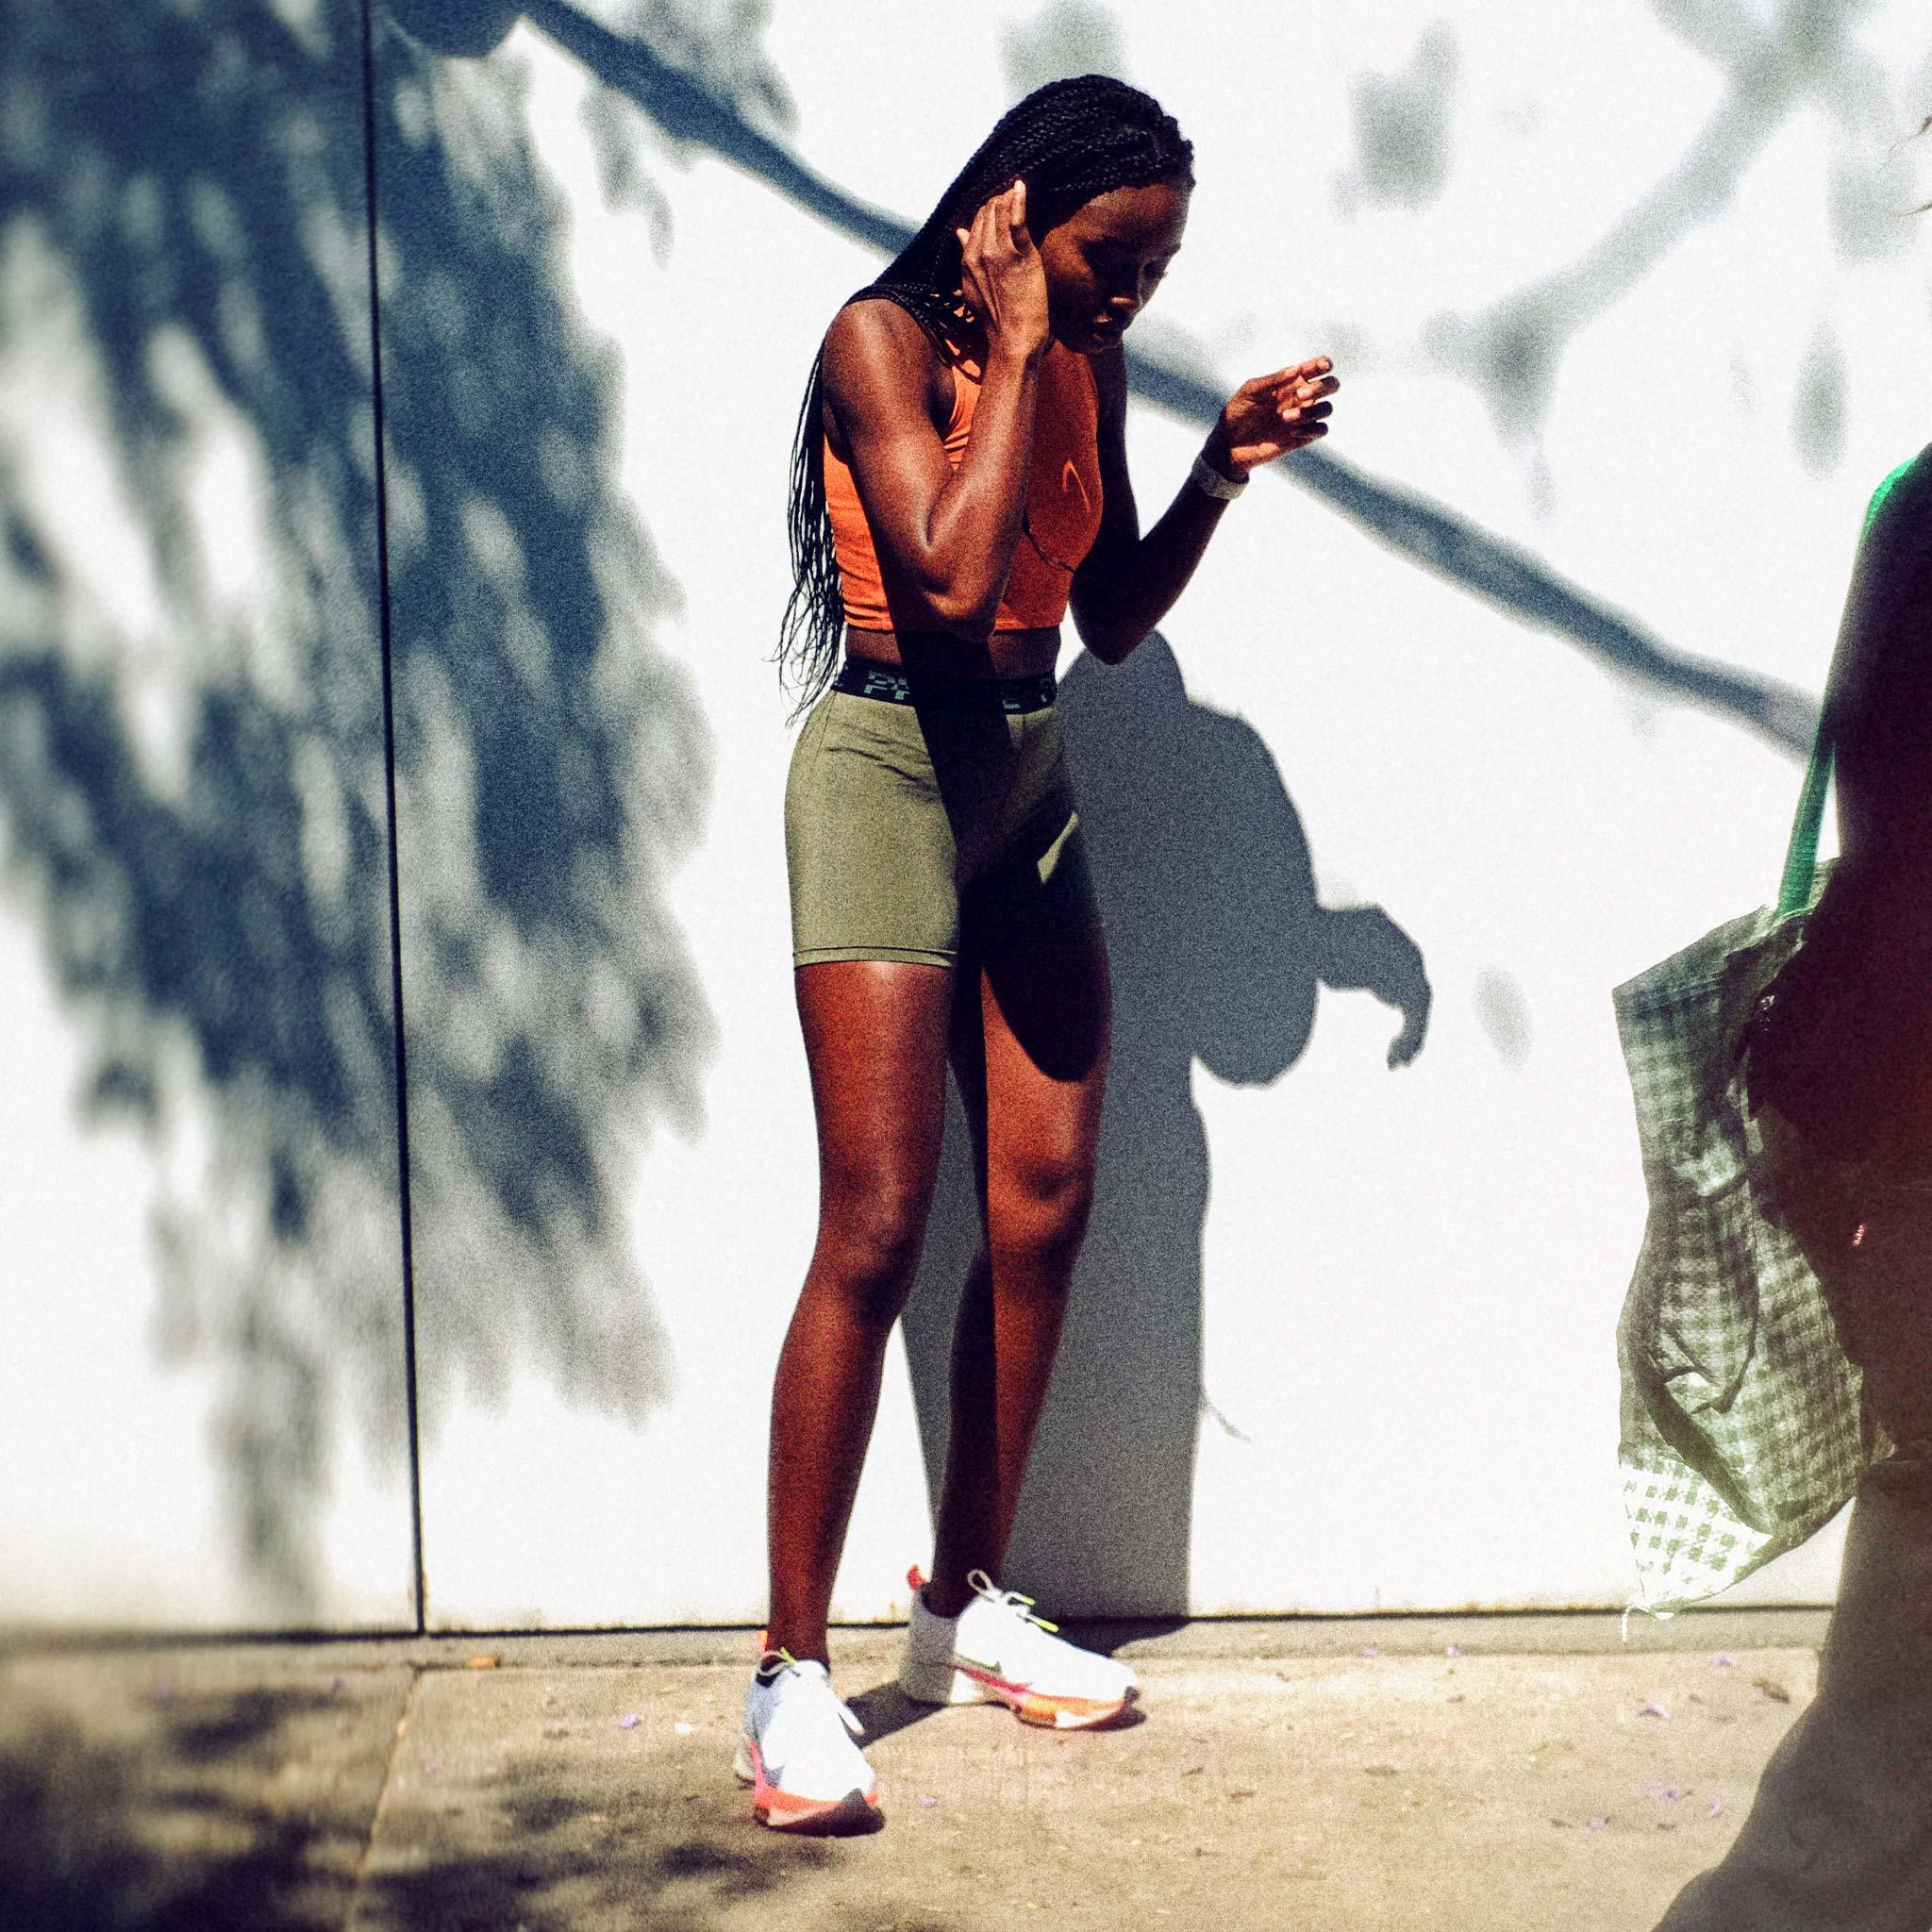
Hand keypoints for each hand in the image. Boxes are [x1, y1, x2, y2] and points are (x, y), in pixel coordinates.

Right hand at [955, 181, 1049, 360]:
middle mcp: (980, 253)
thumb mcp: (974, 286)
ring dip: (1009, 199)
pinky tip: (1021, 188)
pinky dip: (1019, 201)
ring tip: (1018, 191)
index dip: (989, 210)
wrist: (1013, 340)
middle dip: (999, 202)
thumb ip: (967, 256)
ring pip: (1001, 214)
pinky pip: (1017, 221)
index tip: (1001, 205)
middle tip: (1011, 197)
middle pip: (988, 214)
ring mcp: (1000, 254)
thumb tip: (960, 232)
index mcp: (968, 260)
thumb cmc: (999, 320)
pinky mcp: (1021, 257)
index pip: (976, 222)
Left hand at [1203, 356, 1337, 477]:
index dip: (1324, 364)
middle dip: (1322, 387)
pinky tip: (1291, 432)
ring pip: (1327, 408)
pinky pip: (1321, 430)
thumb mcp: (1250, 391)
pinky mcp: (1301, 437)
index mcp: (1291, 381)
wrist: (1229, 444)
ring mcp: (1303, 417)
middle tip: (1300, 395)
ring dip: (1311, 411)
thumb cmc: (1237, 412)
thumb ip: (1273, 380)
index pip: (1317, 367)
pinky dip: (1311, 429)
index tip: (1322, 367)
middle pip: (1331, 385)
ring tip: (1285, 418)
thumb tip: (1297, 369)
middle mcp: (1301, 397)